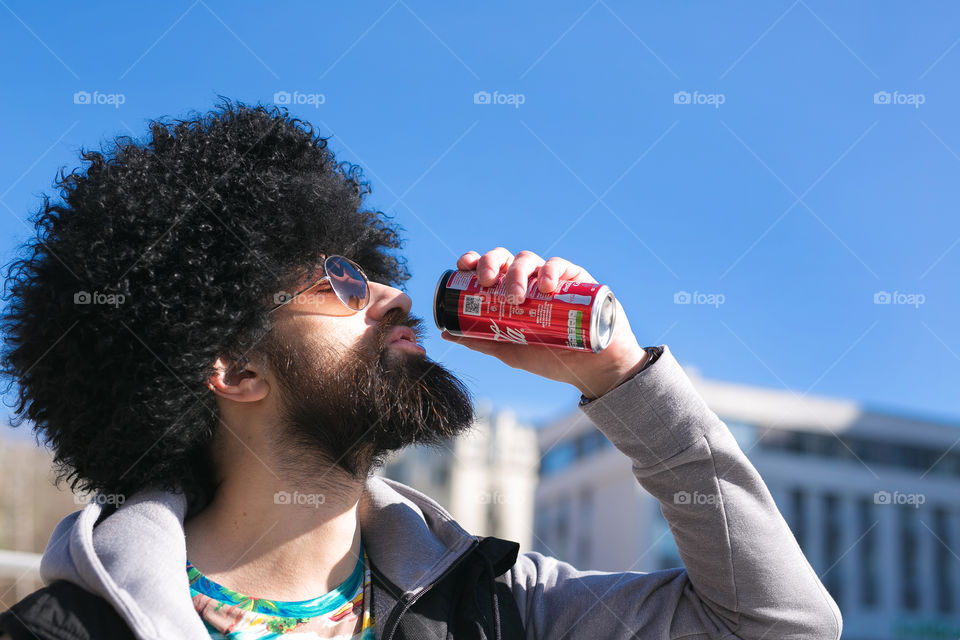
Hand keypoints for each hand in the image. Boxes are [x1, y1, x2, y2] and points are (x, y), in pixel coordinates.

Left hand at [441, 248, 647, 399]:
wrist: (591, 370)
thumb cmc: (552, 358)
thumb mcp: (510, 350)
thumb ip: (480, 340)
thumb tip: (444, 334)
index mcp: (511, 291)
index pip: (490, 267)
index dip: (474, 260)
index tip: (463, 266)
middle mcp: (530, 281)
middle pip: (505, 258)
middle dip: (491, 263)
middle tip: (487, 283)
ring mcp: (553, 278)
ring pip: (529, 259)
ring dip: (517, 271)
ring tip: (516, 296)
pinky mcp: (578, 280)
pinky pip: (561, 265)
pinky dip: (550, 270)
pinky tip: (545, 286)